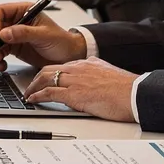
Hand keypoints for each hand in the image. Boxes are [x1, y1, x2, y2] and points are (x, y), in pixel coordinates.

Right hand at [0, 0, 86, 72]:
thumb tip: (4, 33)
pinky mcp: (14, 48)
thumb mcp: (44, 35)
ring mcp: (14, 35)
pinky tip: (2, 65)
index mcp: (24, 11)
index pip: (1, 11)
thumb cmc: (62, 41)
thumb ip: (24, 33)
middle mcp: (16, 21)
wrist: (69, 57)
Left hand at [21, 58, 138, 121]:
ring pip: (45, 78)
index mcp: (88, 63)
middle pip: (49, 69)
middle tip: (31, 86)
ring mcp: (75, 80)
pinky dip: (37, 96)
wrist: (135, 94)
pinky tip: (33, 100)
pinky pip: (49, 93)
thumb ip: (96, 77)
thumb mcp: (109, 77)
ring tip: (28, 94)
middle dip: (37, 78)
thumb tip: (91, 85)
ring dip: (33, 87)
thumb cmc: (128, 90)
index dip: (51, 73)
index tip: (45, 79)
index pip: (63, 66)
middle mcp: (79, 68)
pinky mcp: (74, 94)